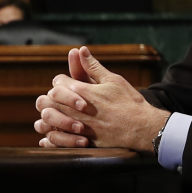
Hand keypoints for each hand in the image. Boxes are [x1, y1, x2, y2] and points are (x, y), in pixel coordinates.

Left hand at [34, 46, 169, 150]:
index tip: (65, 84)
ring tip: (55, 115)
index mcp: (82, 91)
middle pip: (49, 100)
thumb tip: (81, 50)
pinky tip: (56, 133)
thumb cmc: (129, 102)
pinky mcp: (82, 142)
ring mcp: (78, 127)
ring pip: (50, 120)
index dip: (60, 81)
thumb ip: (93, 66)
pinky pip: (58, 140)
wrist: (142, 128)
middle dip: (50, 98)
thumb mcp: (113, 79)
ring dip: (50, 116)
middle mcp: (76, 109)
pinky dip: (53, 136)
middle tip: (55, 99)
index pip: (58, 82)